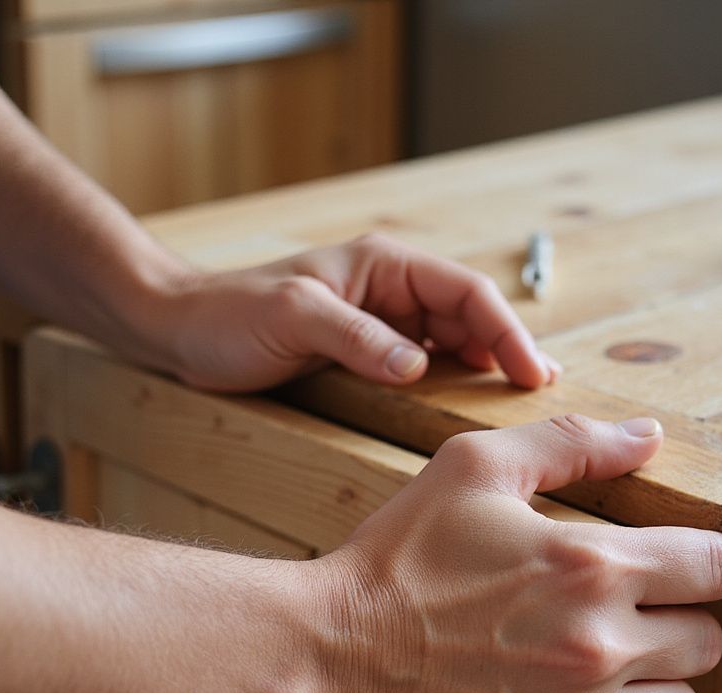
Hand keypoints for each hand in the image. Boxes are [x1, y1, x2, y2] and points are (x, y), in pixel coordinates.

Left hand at [138, 234, 559, 392]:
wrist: (183, 331)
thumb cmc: (229, 314)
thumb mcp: (293, 318)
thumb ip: (357, 338)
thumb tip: (417, 366)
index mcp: (382, 266)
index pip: (464, 291)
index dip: (504, 330)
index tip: (529, 372)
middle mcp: (388, 289)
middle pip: (467, 314)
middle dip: (506, 347)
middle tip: (539, 389)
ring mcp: (379, 320)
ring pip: (450, 338)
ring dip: (485, 362)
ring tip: (518, 394)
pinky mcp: (364, 349)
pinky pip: (422, 359)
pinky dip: (450, 376)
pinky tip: (466, 397)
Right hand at [307, 415, 721, 692]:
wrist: (329, 653)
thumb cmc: (398, 557)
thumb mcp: (472, 468)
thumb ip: (569, 442)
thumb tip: (647, 436)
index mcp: (593, 567)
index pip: (718, 568)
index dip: (704, 560)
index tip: (675, 565)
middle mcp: (598, 648)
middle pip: (708, 645)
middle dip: (677, 623)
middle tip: (626, 615)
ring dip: (654, 689)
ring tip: (604, 670)